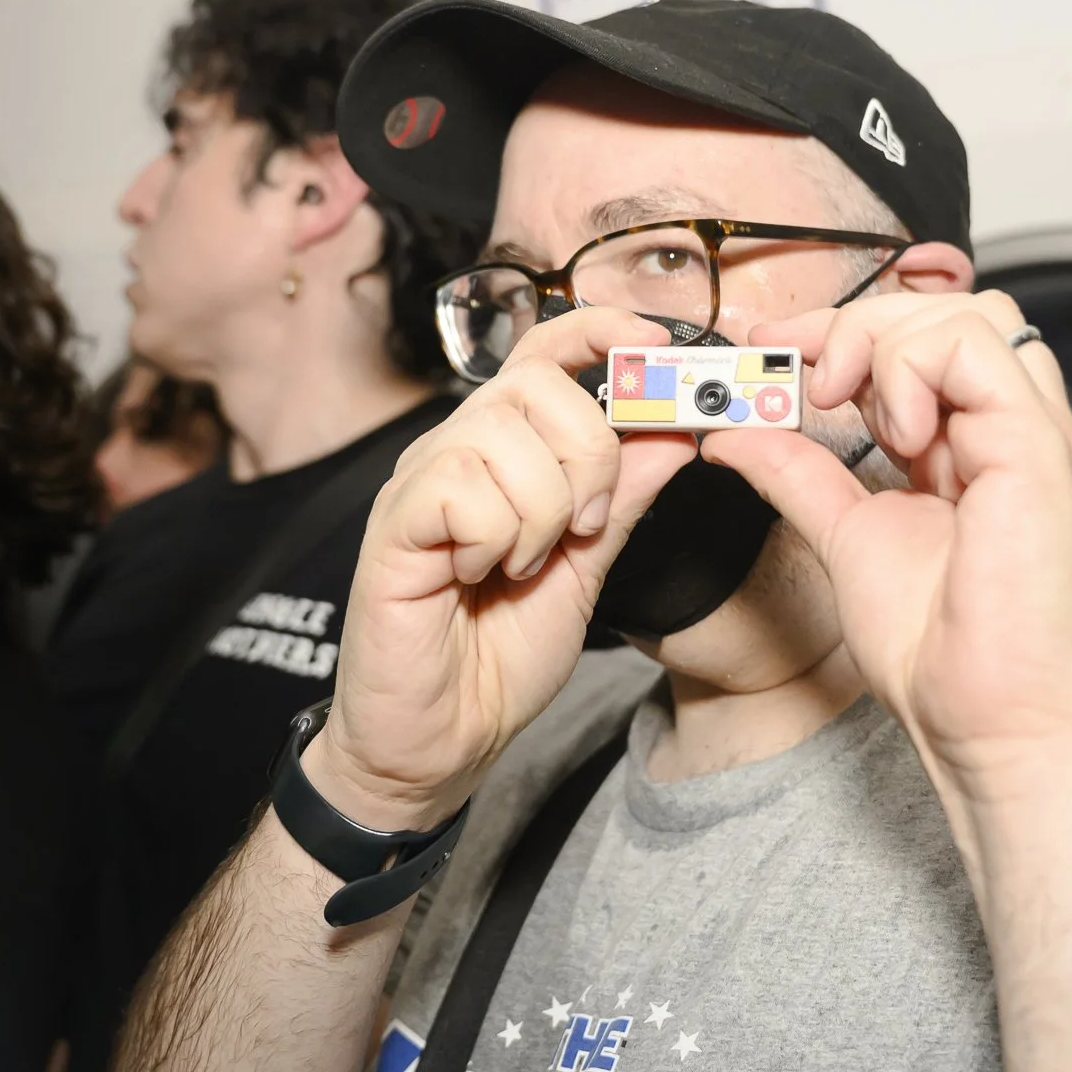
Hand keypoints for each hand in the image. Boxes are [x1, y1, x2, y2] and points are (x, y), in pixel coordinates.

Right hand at [316, 309, 695, 829]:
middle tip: (582, 529)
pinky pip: (463, 489)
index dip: (599, 332)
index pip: (545, 353)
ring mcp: (420, 483)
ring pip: (503, 437)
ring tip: (521, 566)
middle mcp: (456, 451)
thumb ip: (625, 497)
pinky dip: (495, 539)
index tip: (656, 344)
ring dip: (541, 513)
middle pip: (536, 385)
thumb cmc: (499, 657)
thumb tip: (678, 430)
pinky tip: (479, 575)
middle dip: (587, 457)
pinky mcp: (394, 524)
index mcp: (503, 452)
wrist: (443, 739)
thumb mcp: (589, 568)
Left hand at [703, 291, 1071, 798]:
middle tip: (800, 375)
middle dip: (854, 323)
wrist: (995, 725)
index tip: (767, 350)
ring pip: (967, 313)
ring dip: (887, 342)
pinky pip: (978, 347)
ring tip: (853, 413)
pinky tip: (896, 436)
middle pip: (945, 309)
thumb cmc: (946, 656)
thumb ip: (799, 474)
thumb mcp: (847, 539)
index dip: (836, 330)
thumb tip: (734, 429)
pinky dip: (916, 369)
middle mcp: (1009, 430)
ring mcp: (1031, 434)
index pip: (915, 341)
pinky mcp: (1040, 448)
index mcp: (971, 447)